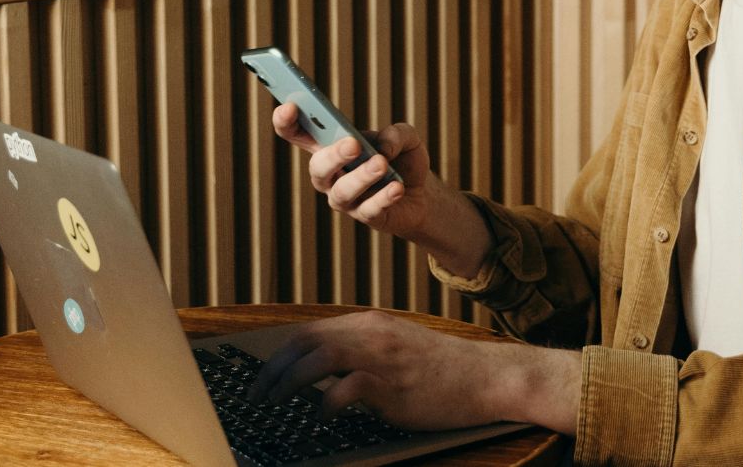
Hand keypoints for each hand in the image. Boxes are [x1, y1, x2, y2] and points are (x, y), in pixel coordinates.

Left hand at [247, 310, 580, 432]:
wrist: (486, 376)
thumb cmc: (441, 371)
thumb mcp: (395, 352)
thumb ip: (360, 355)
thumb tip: (319, 373)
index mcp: (368, 324)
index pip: (308, 332)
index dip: (277, 355)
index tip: (260, 378)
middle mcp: (371, 334)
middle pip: (305, 342)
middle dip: (272, 369)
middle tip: (256, 396)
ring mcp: (383, 357)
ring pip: (319, 358)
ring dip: (288, 382)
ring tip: (275, 404)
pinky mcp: (394, 383)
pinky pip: (349, 387)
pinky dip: (327, 402)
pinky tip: (321, 417)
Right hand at [272, 103, 491, 275]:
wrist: (422, 194)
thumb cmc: (403, 160)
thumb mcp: (406, 138)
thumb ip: (396, 134)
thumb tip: (383, 147)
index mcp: (330, 147)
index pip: (298, 134)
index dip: (286, 122)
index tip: (289, 107)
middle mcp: (331, 175)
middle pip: (318, 168)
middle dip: (333, 155)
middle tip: (353, 144)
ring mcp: (346, 200)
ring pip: (342, 192)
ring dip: (361, 177)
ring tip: (381, 164)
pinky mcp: (367, 217)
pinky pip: (369, 210)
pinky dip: (383, 197)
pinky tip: (396, 187)